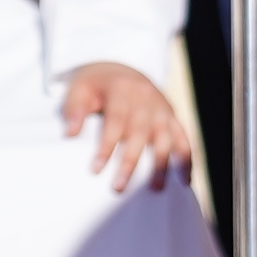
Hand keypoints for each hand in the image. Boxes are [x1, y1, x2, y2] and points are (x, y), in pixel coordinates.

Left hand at [57, 60, 195, 192]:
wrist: (121, 67)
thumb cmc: (96, 84)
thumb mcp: (79, 87)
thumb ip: (74, 109)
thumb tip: (70, 134)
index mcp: (122, 88)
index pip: (115, 121)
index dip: (106, 146)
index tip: (95, 170)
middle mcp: (146, 97)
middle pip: (141, 133)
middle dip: (131, 162)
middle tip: (119, 188)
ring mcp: (162, 107)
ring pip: (166, 138)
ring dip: (162, 165)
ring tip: (154, 189)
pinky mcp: (172, 116)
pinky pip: (184, 138)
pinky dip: (186, 159)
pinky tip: (184, 181)